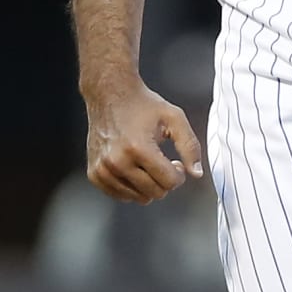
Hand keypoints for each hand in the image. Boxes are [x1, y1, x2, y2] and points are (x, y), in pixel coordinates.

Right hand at [82, 76, 203, 204]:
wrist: (110, 94)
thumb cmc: (142, 105)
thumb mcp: (174, 118)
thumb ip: (190, 146)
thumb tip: (196, 173)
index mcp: (138, 148)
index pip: (169, 182)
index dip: (179, 174)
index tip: (175, 162)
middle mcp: (117, 162)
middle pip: (155, 192)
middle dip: (164, 179)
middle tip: (162, 161)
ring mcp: (103, 170)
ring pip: (139, 198)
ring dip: (148, 184)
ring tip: (147, 163)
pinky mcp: (94, 174)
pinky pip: (121, 196)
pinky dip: (131, 187)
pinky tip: (133, 168)